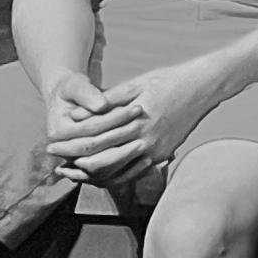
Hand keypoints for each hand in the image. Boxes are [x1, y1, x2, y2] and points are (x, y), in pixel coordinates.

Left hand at [51, 59, 215, 183]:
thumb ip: (109, 99)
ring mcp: (154, 151)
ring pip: (115, 172)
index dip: (70, 141)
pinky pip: (132, 174)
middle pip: (101, 158)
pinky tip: (99, 176)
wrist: (205, 87)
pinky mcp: (161, 156)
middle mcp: (145, 139)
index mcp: (136, 119)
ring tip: (71, 172)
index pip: (95, 136)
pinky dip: (113, 178)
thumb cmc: (170, 80)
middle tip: (54, 161)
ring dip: (90, 174)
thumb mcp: (138, 83)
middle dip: (74, 160)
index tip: (52, 142)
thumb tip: (78, 113)